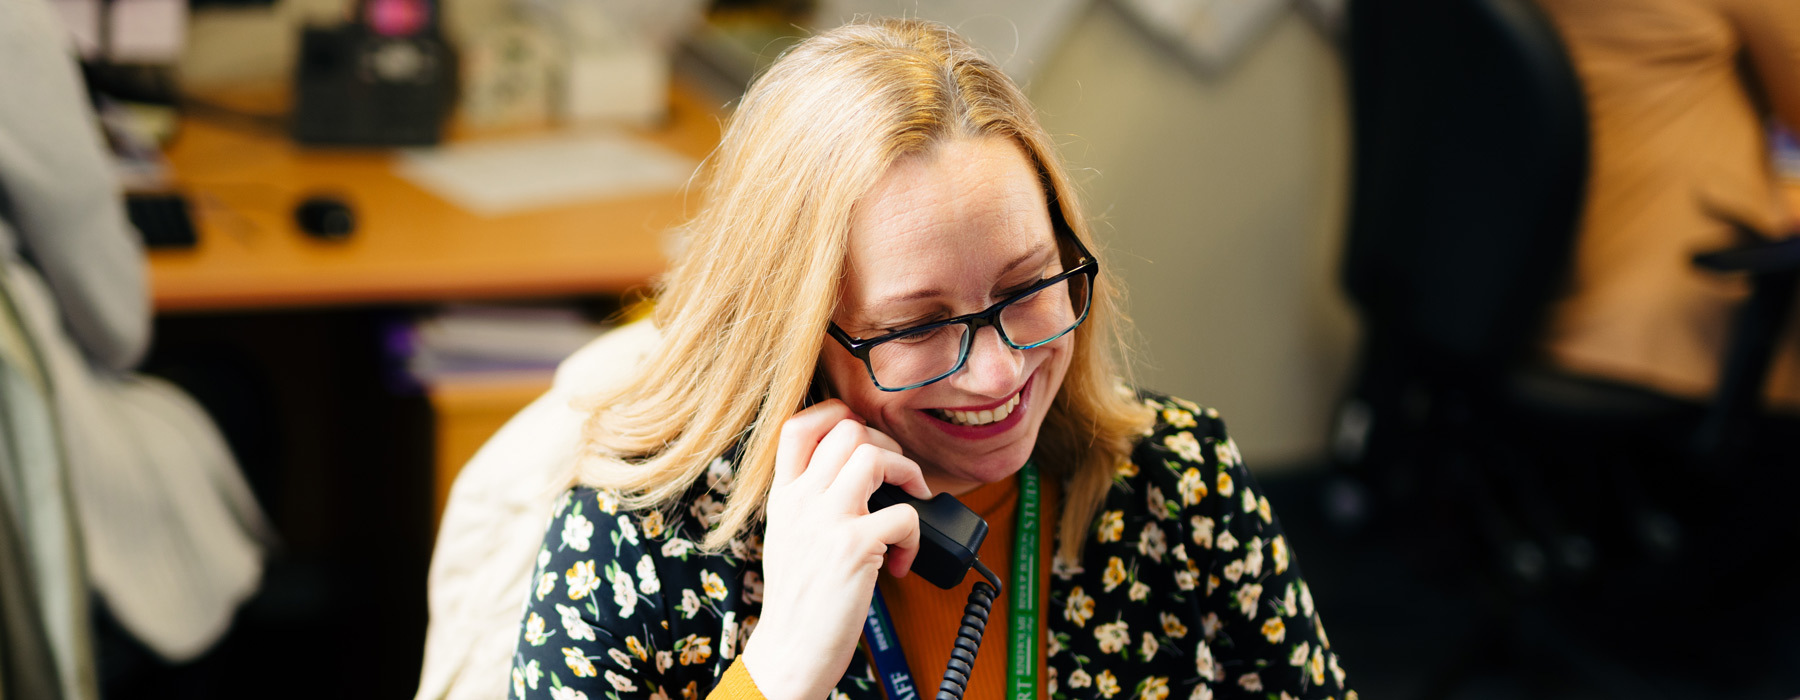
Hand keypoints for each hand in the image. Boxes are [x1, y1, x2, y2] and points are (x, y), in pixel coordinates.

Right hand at [740, 399, 931, 699]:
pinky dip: (916, 536)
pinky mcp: (854, 547)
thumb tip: (857, 471)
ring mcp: (826, 520)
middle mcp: (801, 501)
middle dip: (887, 444)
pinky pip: (904, 513)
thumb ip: (810, 500)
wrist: (791, 652)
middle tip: (898, 477)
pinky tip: (903, 560)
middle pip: (847, 429)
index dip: (838, 414)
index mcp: (783, 496)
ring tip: (910, 502)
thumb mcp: (788, 537)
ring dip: (908, 474)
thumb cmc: (799, 600)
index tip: (865, 436)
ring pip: (874, 455)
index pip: (799, 424)